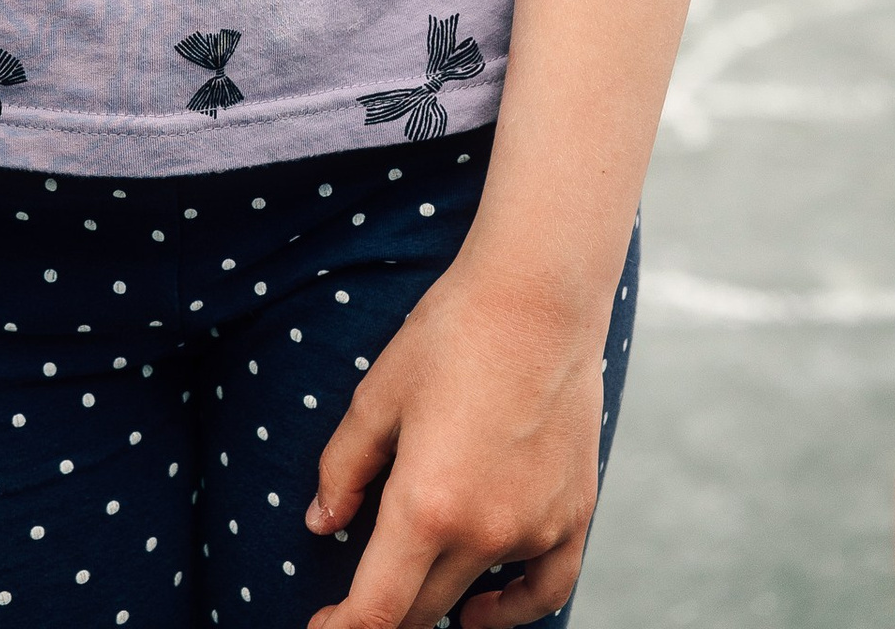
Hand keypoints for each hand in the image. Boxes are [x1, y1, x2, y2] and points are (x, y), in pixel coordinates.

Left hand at [305, 251, 605, 628]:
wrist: (537, 299)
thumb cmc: (449, 335)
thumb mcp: (377, 396)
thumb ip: (344, 469)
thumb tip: (320, 524)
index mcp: (426, 505)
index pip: (378, 608)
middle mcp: (485, 532)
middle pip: (423, 610)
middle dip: (383, 616)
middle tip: (352, 607)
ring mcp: (536, 530)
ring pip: (477, 599)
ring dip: (439, 603)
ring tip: (410, 591)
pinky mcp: (574, 517)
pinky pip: (545, 590)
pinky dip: (512, 610)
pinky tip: (484, 609)